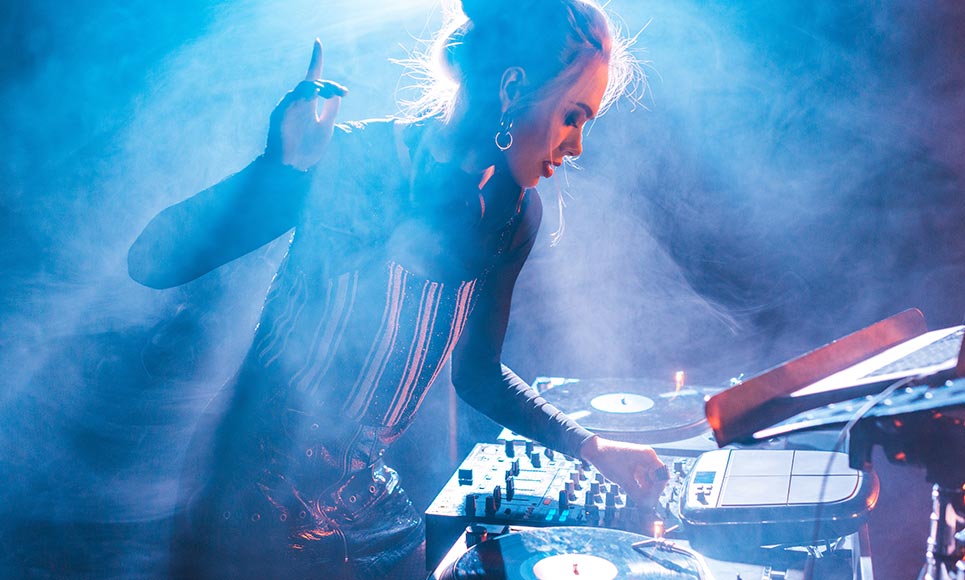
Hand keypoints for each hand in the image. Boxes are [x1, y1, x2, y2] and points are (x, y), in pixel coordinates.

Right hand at [265, 39, 346, 170]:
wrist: (293, 168)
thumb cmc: (307, 149)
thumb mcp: (326, 127)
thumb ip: (331, 110)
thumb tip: (337, 93)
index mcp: (308, 104)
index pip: (313, 78)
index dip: (315, 60)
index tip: (317, 43)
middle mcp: (297, 103)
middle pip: (312, 82)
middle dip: (329, 85)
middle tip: (342, 92)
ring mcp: (287, 108)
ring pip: (302, 88)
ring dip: (318, 88)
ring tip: (329, 92)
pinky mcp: (279, 116)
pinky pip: (290, 101)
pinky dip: (302, 96)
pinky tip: (313, 95)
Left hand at [580, 436, 668, 508]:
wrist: (595, 451)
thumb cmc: (608, 459)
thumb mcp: (622, 479)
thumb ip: (636, 493)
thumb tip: (646, 505)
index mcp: (648, 455)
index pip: (662, 475)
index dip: (658, 489)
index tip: (651, 499)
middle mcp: (647, 457)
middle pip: (658, 478)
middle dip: (653, 491)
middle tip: (645, 502)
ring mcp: (642, 462)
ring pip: (651, 480)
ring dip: (647, 490)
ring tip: (639, 500)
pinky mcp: (636, 466)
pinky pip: (643, 479)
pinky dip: (641, 487)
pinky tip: (636, 495)